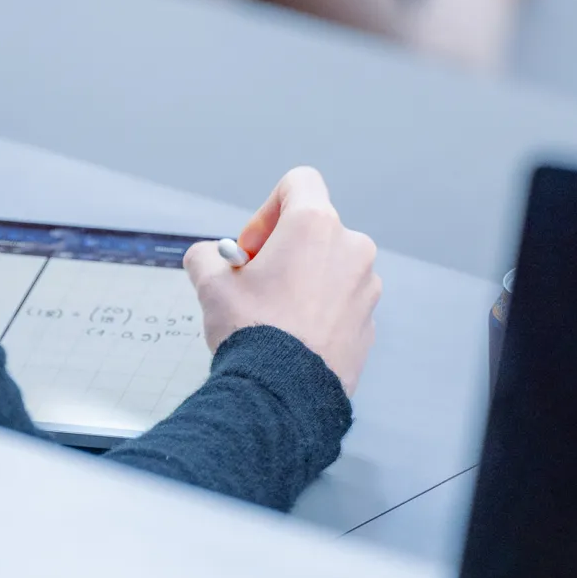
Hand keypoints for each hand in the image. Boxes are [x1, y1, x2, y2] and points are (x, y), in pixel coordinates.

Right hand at [184, 168, 380, 395]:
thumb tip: (210, 259)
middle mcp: (350, 249)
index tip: (252, 247)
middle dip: (282, 250)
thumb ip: (207, 256)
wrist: (282, 394)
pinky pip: (341, 301)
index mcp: (315, 225)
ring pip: (329, 266)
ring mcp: (365, 288)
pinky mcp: (369, 322)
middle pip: (312, 228)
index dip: (267, 209)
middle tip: (255, 282)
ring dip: (302, 279)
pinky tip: (292, 335)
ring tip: (272, 313)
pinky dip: (319, 309)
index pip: (299, 182)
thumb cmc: (252, 331)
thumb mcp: (210, 282)